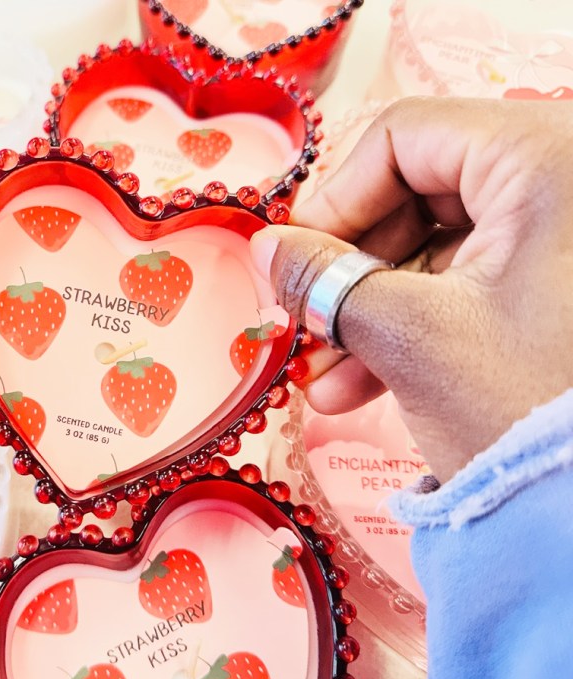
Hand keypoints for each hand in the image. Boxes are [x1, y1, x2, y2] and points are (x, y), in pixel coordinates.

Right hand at [251, 97, 572, 480]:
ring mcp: (567, 240)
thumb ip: (322, 281)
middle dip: (348, 271)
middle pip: (416, 194)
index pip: (403, 137)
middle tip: (304, 325)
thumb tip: (265, 247)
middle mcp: (567, 184)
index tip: (293, 259)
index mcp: (548, 160)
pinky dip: (413, 327)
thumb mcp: (410, 337)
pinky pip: (469, 286)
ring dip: (370, 311)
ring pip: (437, 249)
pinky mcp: (561, 289)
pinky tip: (361, 386)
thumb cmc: (530, 412)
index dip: (332, 199)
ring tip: (324, 377)